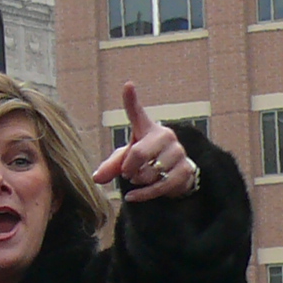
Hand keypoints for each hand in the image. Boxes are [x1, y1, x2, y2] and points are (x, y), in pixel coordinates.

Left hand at [92, 82, 198, 201]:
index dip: (131, 99)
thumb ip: (111, 166)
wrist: (174, 175)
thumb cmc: (146, 161)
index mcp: (147, 128)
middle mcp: (165, 136)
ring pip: (150, 172)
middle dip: (128, 168)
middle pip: (139, 153)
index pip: (137, 113)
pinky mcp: (185, 170)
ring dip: (138, 181)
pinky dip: (143, 194)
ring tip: (138, 178)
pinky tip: (132, 197)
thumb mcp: (126, 160)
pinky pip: (160, 186)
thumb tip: (96, 178)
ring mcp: (178, 152)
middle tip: (127, 172)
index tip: (127, 85)